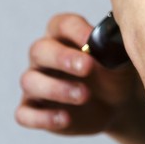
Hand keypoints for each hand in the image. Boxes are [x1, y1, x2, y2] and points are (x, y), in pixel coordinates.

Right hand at [16, 13, 137, 134]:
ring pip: (30, 81)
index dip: (76, 31)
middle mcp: (45, 56)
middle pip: (40, 50)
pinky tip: (66, 118)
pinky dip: (42, 117)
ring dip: (56, 89)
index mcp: (64, 35)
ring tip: (84, 95)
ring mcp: (36, 83)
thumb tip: (115, 38)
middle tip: (87, 67)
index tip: (92, 40)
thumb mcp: (120, 58)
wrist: (116, 105)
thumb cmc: (113, 72)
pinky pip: (25, 113)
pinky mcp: (33, 110)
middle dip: (62, 58)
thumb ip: (115, 46)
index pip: (63, 24)